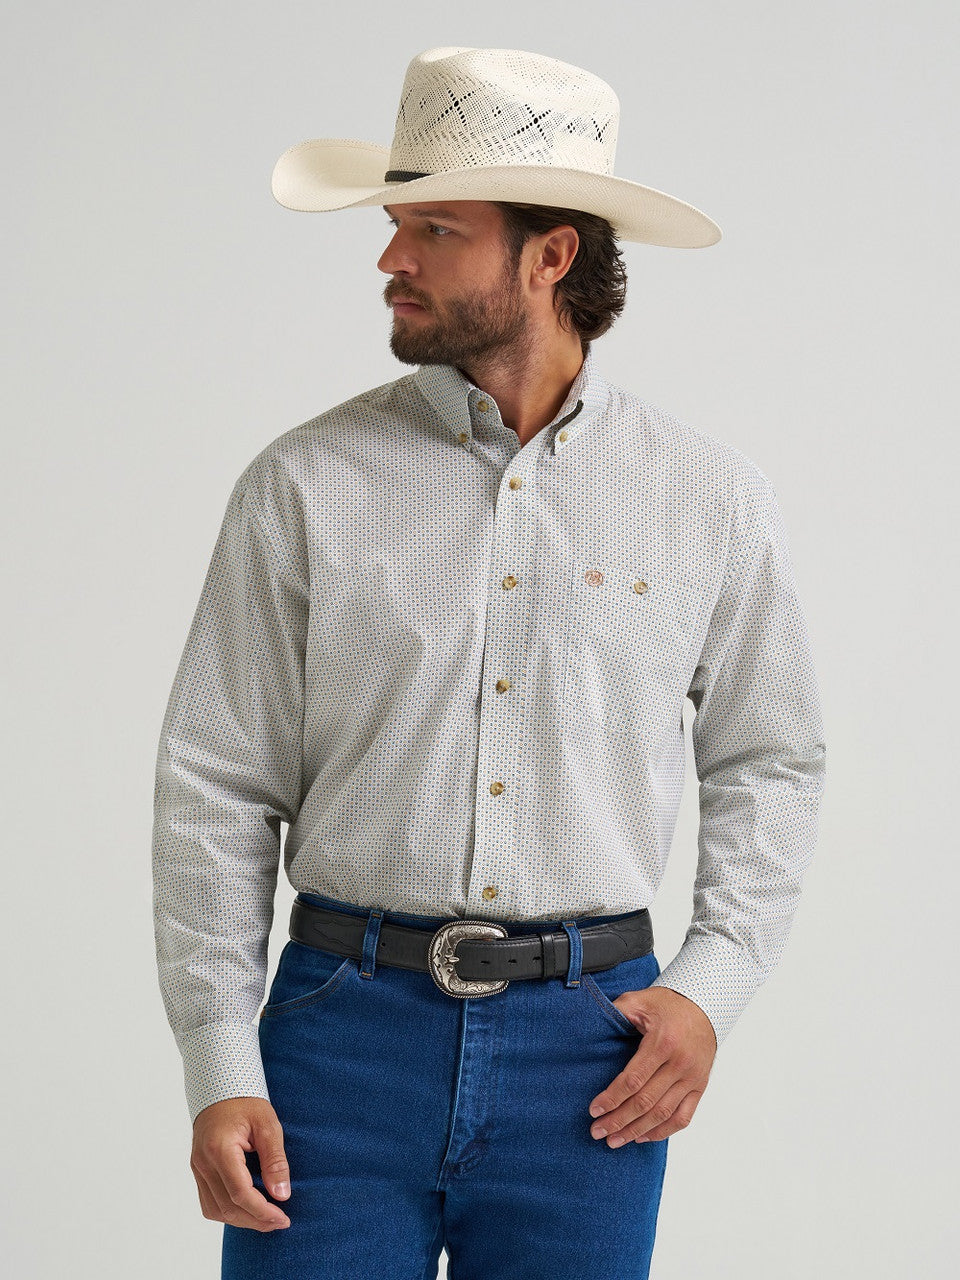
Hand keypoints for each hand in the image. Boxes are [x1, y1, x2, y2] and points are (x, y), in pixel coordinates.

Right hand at [191, 1096, 291, 1230]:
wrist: (221, 1088)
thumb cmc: (246, 1102)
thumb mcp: (268, 1124)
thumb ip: (275, 1160)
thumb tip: (282, 1194)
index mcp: (219, 1149)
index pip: (240, 1193)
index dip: (262, 1211)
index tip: (283, 1218)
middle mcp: (203, 1163)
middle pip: (228, 1207)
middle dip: (256, 1220)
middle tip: (280, 1222)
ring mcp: (197, 1168)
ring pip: (216, 1210)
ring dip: (242, 1220)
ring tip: (267, 1219)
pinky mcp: (198, 1171)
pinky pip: (209, 1203)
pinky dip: (228, 1212)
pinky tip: (248, 1209)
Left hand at [587, 986, 716, 1145]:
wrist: (705, 1005)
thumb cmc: (669, 1004)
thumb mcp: (640, 1001)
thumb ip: (617, 1012)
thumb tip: (592, 1026)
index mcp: (663, 1043)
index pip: (633, 1080)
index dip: (611, 1098)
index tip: (594, 1110)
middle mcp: (680, 1064)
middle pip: (645, 1102)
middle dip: (619, 1121)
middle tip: (597, 1132)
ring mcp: (692, 1078)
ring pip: (663, 1114)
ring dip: (637, 1131)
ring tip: (615, 1141)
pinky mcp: (700, 1086)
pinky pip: (683, 1117)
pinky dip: (663, 1132)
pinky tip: (643, 1137)